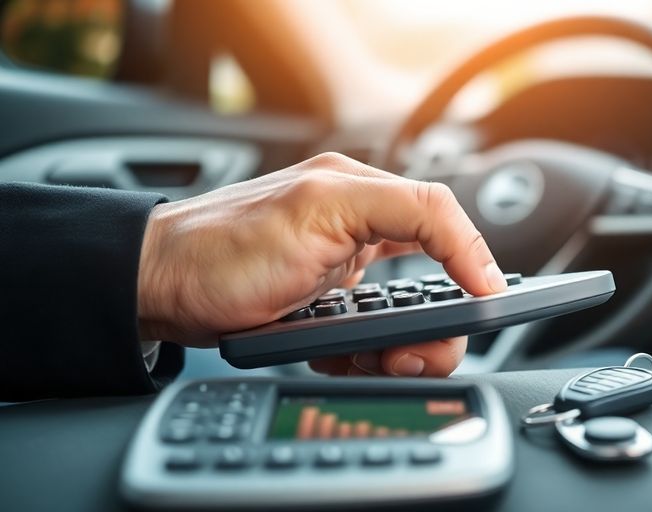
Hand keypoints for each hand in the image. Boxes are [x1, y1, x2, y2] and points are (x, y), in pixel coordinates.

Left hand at [137, 152, 506, 376]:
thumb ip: (405, 214)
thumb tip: (466, 245)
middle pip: (432, 280)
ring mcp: (342, 270)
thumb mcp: (323, 211)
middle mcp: (358, 228)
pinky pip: (370, 335)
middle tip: (411, 353)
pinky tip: (346, 356)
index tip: (488, 303)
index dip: (475, 262)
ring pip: (405, 316)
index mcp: (361, 193)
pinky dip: (367, 353)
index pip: (444, 218)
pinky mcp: (326, 304)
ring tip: (374, 360)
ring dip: (398, 347)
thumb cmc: (221, 248)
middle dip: (431, 326)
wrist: (158, 289)